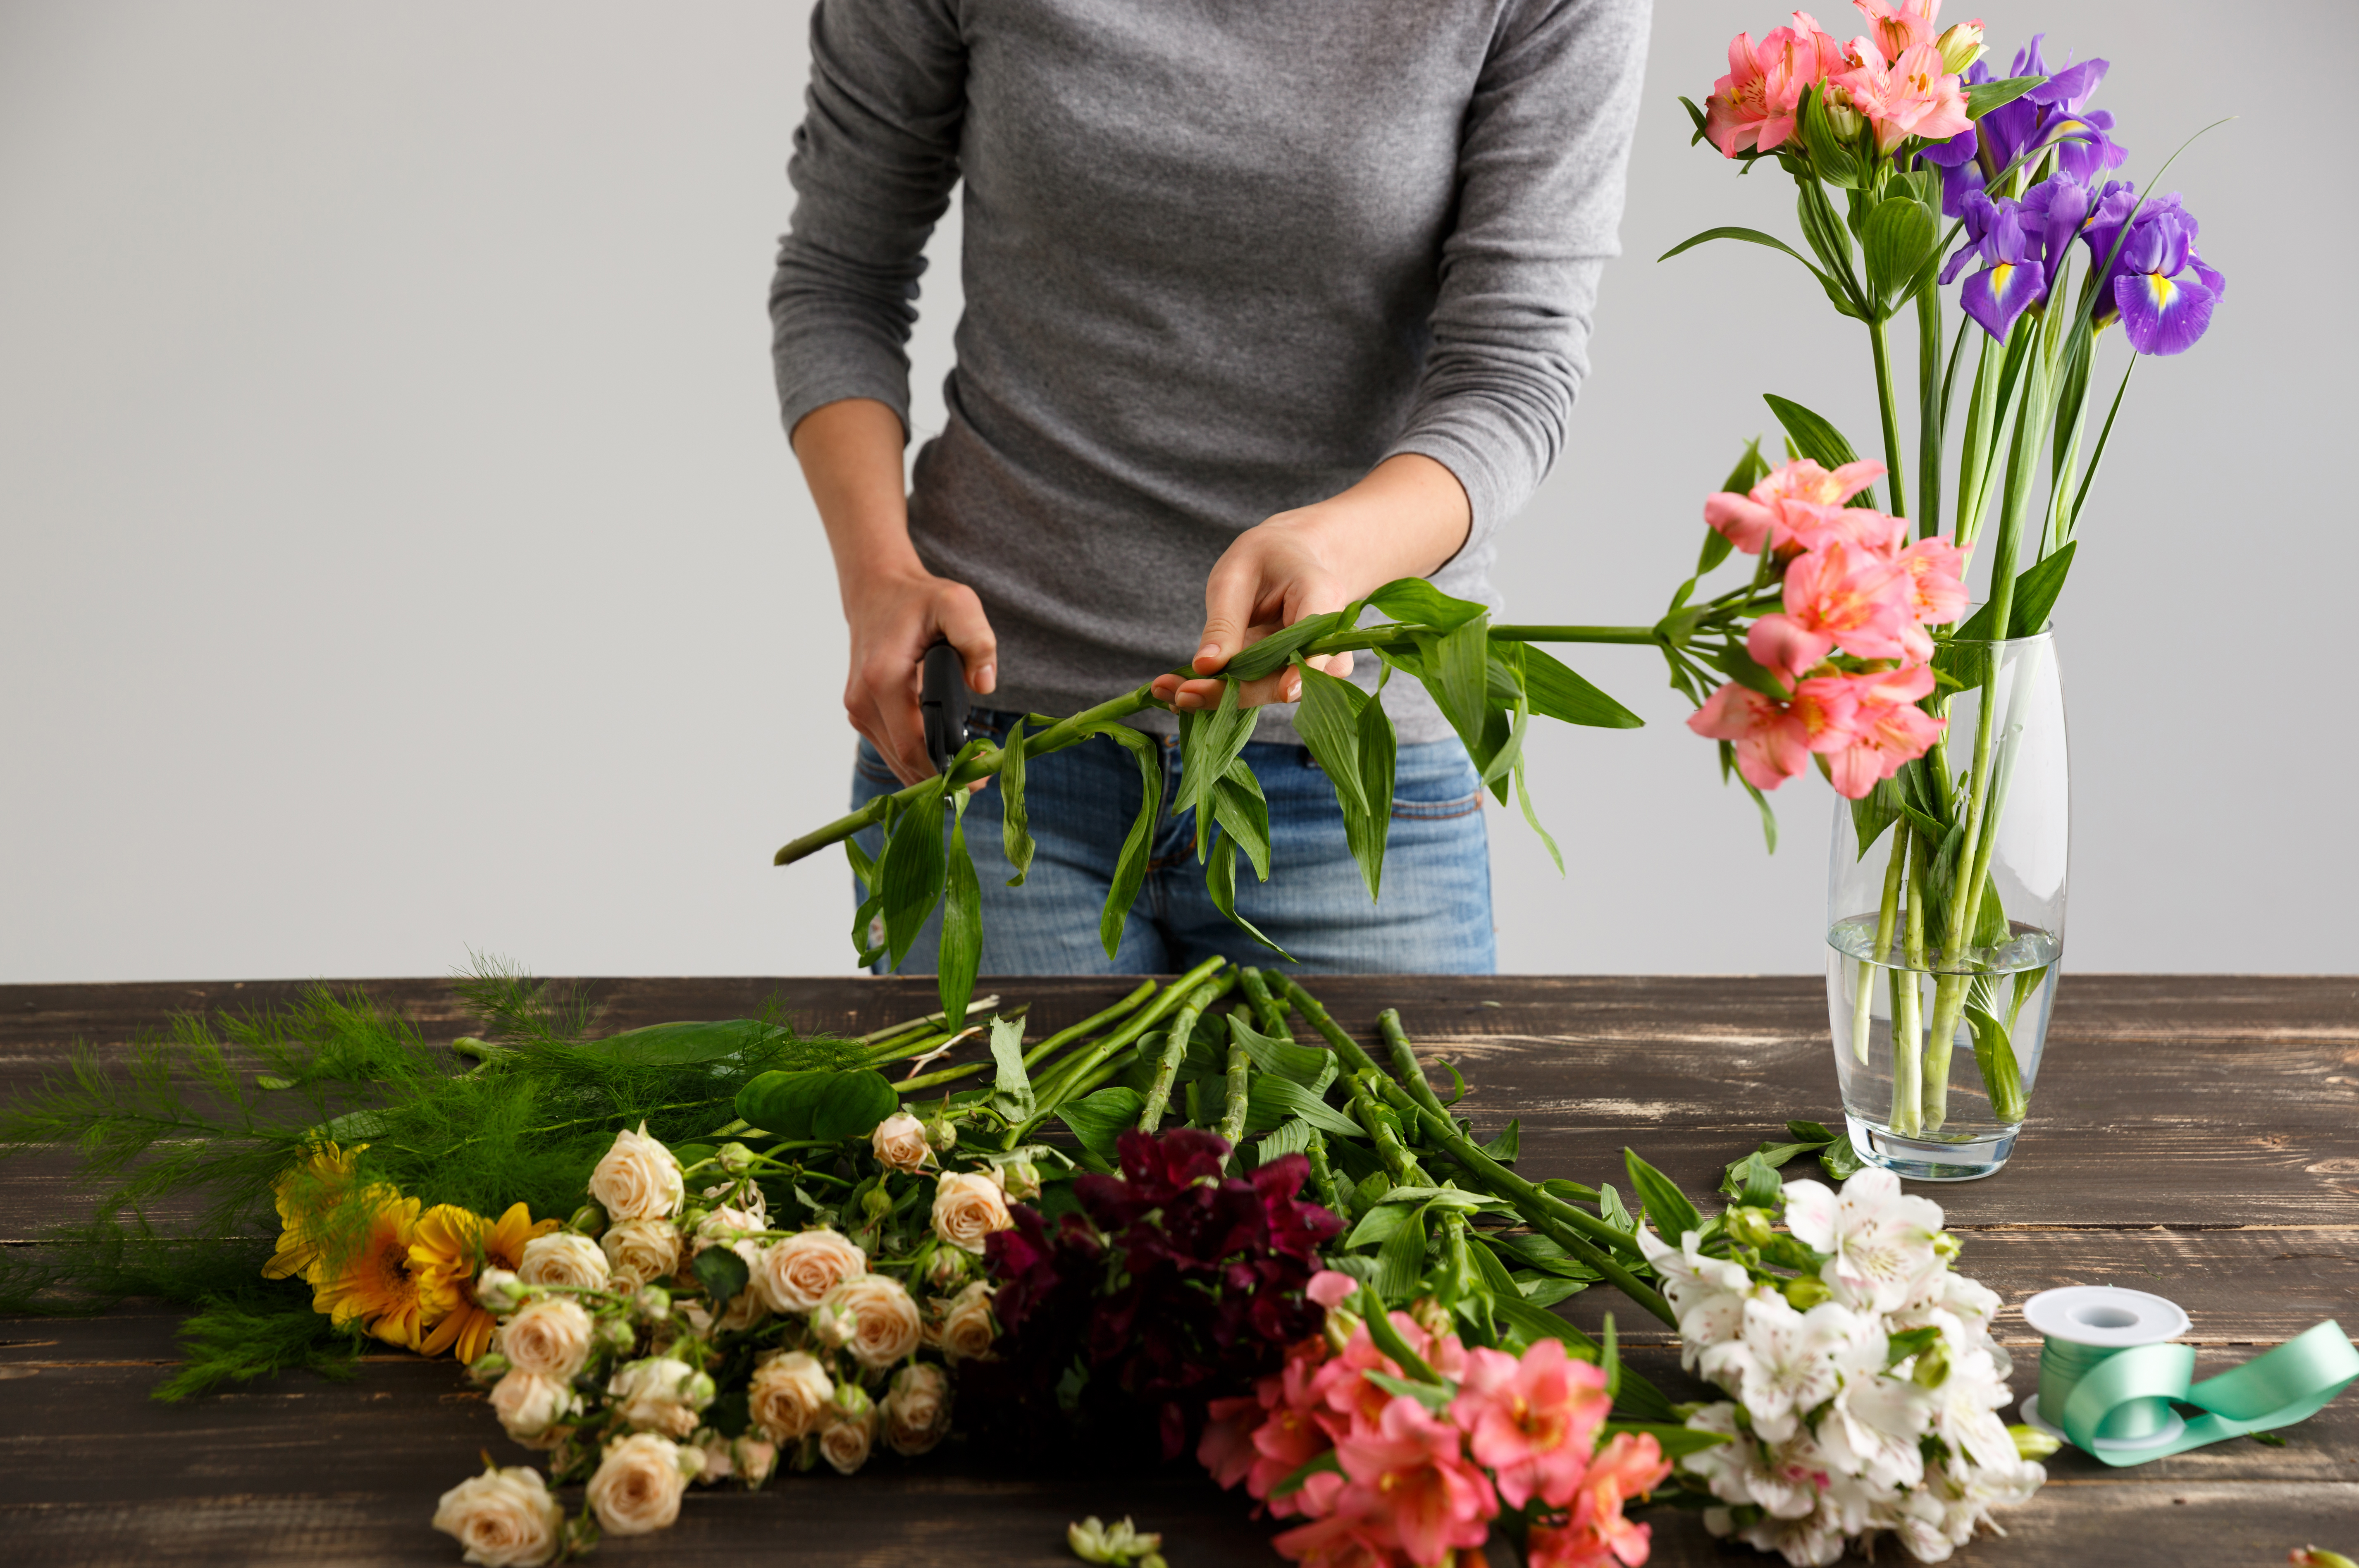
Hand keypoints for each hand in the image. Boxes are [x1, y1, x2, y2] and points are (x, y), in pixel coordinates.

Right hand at [791, 397, 997, 788]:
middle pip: (906, 760)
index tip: (982, 773)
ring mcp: (858, 711)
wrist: (877, 591)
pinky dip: (917, 760)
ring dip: (931, 771)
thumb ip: (976, 639)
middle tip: (984, 778)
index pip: (915, 744)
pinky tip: (945, 758)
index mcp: (883, 679)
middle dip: (945, 775)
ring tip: (969, 769)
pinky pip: (891, 750)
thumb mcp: (956, 603)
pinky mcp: (861, 714)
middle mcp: (863, 701)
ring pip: (897, 760)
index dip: (949, 767)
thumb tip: (984, 684)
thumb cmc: (919, 599)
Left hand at [1151, 453, 1472, 712]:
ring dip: (1216, 699)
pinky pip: (1256, 692)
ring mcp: (1311, 664)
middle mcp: (1325, 640)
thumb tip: (1206, 667)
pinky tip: (1177, 691)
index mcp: (1321, 596)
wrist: (1293, 560)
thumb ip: (1225, 622)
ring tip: (1164, 689)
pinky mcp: (1289, 678)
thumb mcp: (1235, 575)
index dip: (1305, 669)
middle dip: (1232, 694)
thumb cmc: (1266, 558)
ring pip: (1267, 694)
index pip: (1320, 640)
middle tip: (1179, 694)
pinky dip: (1218, 693)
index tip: (1284, 691)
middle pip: (1286, 680)